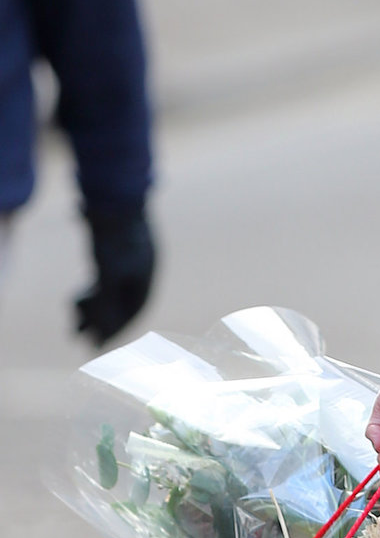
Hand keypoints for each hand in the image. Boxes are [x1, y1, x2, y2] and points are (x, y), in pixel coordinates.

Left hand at [74, 206, 156, 344]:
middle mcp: (142, 268)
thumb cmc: (114, 234)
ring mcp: (130, 256)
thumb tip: (97, 338)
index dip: (113, 329)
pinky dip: (94, 288)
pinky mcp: (116, 247)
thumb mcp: (107, 274)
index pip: (133, 311)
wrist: (113, 192)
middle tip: (77, 333)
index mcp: (147, 276)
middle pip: (121, 302)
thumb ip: (104, 305)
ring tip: (73, 311)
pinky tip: (81, 293)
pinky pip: (106, 277)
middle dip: (100, 319)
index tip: (95, 344)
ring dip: (94, 304)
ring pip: (112, 289)